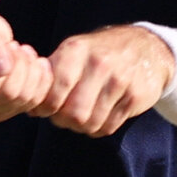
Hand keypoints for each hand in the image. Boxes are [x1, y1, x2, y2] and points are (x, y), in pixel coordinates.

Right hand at [0, 12, 53, 121]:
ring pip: (22, 98)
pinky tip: (37, 63)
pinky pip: (33, 102)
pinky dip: (41, 80)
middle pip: (5, 95)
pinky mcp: (5, 112)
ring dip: (31, 70)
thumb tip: (4, 66)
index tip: (11, 47)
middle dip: (20, 66)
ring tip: (25, 50)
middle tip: (17, 45)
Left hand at [31, 25, 173, 137]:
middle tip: (65, 116)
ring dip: (82, 126)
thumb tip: (30, 106)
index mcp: (75, 50)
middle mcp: (98, 63)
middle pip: (72, 113)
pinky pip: (109, 126)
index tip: (46, 109)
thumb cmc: (99, 53)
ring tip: (83, 116)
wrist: (146, 48)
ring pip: (90, 123)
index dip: (46, 107)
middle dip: (64, 120)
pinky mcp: (135, 96)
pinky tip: (100, 116)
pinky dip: (100, 128)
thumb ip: (50, 75)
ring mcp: (119, 80)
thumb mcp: (74, 52)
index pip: (54, 90)